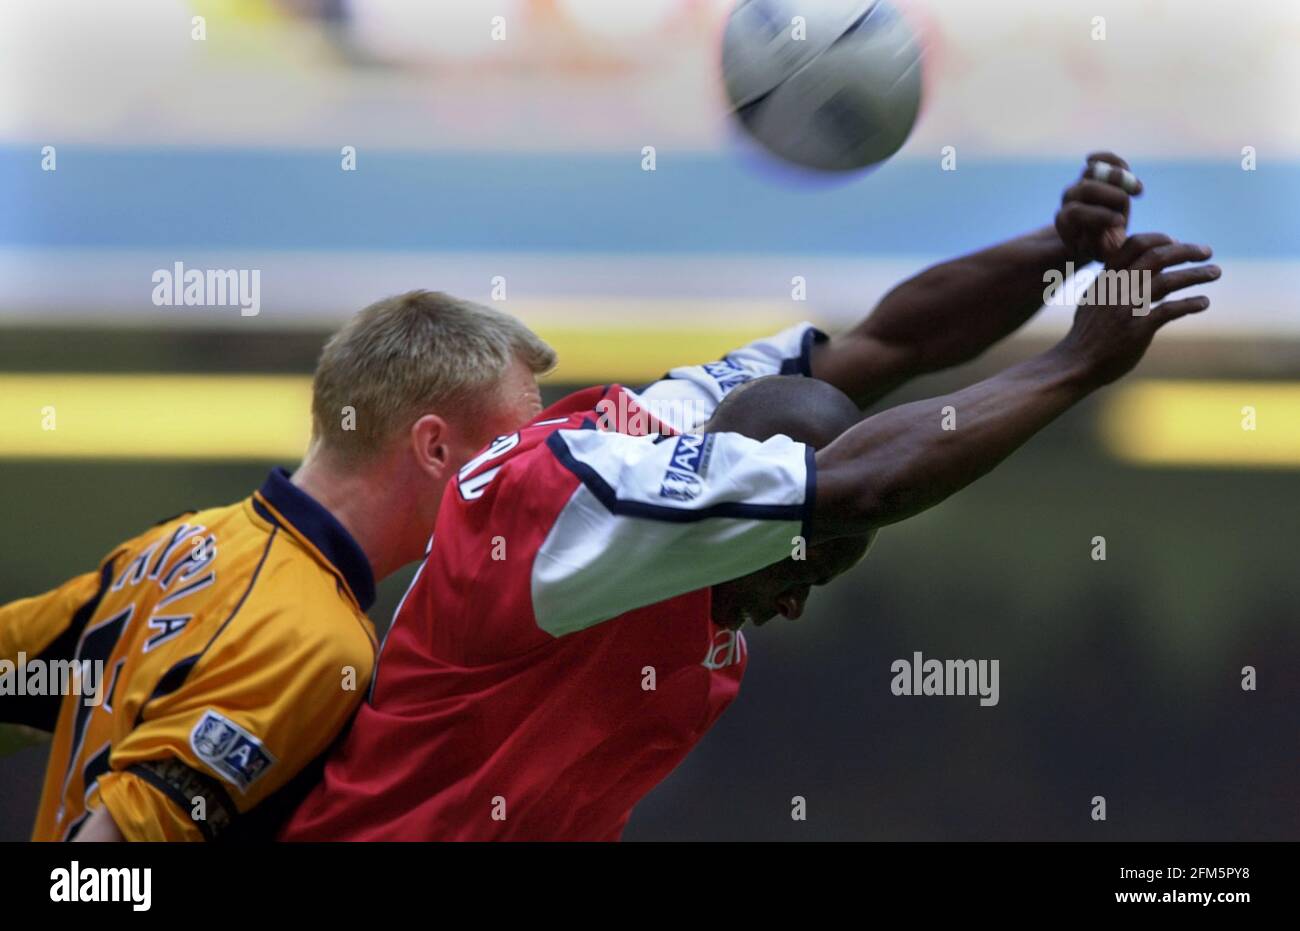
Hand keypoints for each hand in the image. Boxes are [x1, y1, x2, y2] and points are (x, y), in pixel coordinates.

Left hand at [1055, 152, 1142, 263]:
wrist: (1100, 236)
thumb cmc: (1101, 247)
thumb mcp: (1100, 252)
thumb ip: (1101, 242)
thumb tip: (1110, 225)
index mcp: (1065, 222)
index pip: (1075, 212)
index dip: (1098, 215)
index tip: (1120, 222)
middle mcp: (1068, 201)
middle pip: (1085, 188)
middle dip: (1110, 196)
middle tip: (1128, 204)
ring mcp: (1079, 185)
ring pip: (1091, 172)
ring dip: (1116, 177)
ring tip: (1136, 190)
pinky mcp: (1092, 174)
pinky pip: (1100, 160)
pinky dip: (1113, 160)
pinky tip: (1127, 170)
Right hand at [1056, 233, 1219, 386]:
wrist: (1075, 364)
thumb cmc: (1087, 334)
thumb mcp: (1093, 300)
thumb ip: (1114, 283)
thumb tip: (1140, 270)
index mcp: (1106, 278)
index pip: (1135, 244)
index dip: (1161, 239)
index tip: (1177, 243)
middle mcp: (1116, 288)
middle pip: (1157, 257)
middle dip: (1186, 251)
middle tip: (1207, 252)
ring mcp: (1126, 308)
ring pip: (1168, 280)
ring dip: (1196, 274)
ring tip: (1215, 272)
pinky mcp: (1137, 329)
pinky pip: (1171, 310)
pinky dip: (1191, 303)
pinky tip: (1203, 302)